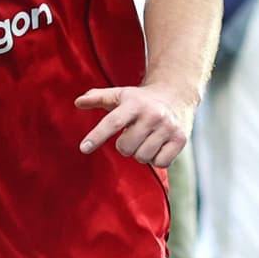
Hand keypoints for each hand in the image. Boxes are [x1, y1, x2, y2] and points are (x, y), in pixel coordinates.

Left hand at [74, 83, 194, 167]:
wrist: (177, 94)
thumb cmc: (142, 99)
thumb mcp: (121, 94)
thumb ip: (98, 97)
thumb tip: (77, 102)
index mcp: (134, 103)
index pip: (112, 122)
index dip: (97, 136)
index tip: (83, 148)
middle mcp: (152, 114)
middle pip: (126, 147)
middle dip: (125, 145)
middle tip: (132, 135)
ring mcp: (168, 127)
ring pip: (143, 157)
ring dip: (140, 152)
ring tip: (146, 139)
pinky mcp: (181, 139)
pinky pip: (161, 163)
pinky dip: (156, 159)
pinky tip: (158, 146)